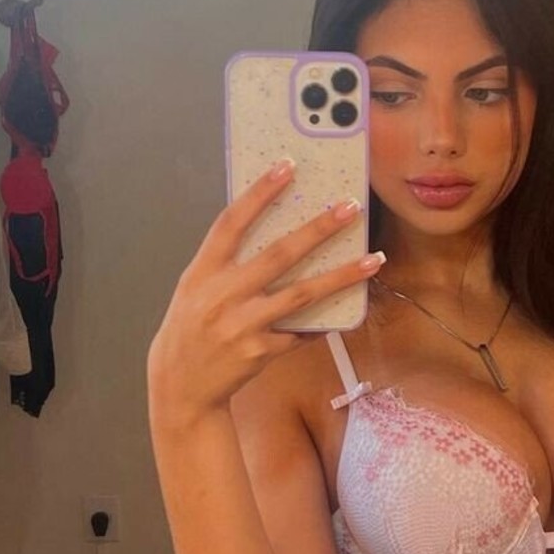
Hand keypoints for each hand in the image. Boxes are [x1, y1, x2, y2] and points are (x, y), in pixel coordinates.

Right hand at [147, 166, 380, 428]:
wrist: (180, 386)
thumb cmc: (191, 329)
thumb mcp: (196, 289)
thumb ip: (227, 263)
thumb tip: (274, 230)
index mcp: (202, 272)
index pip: (231, 223)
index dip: (258, 193)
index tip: (287, 167)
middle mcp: (222, 295)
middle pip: (279, 254)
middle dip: (318, 229)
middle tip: (350, 208)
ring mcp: (243, 325)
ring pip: (302, 294)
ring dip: (342, 275)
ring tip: (374, 259)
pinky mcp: (261, 351)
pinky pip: (302, 331)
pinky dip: (323, 321)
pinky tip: (346, 311)